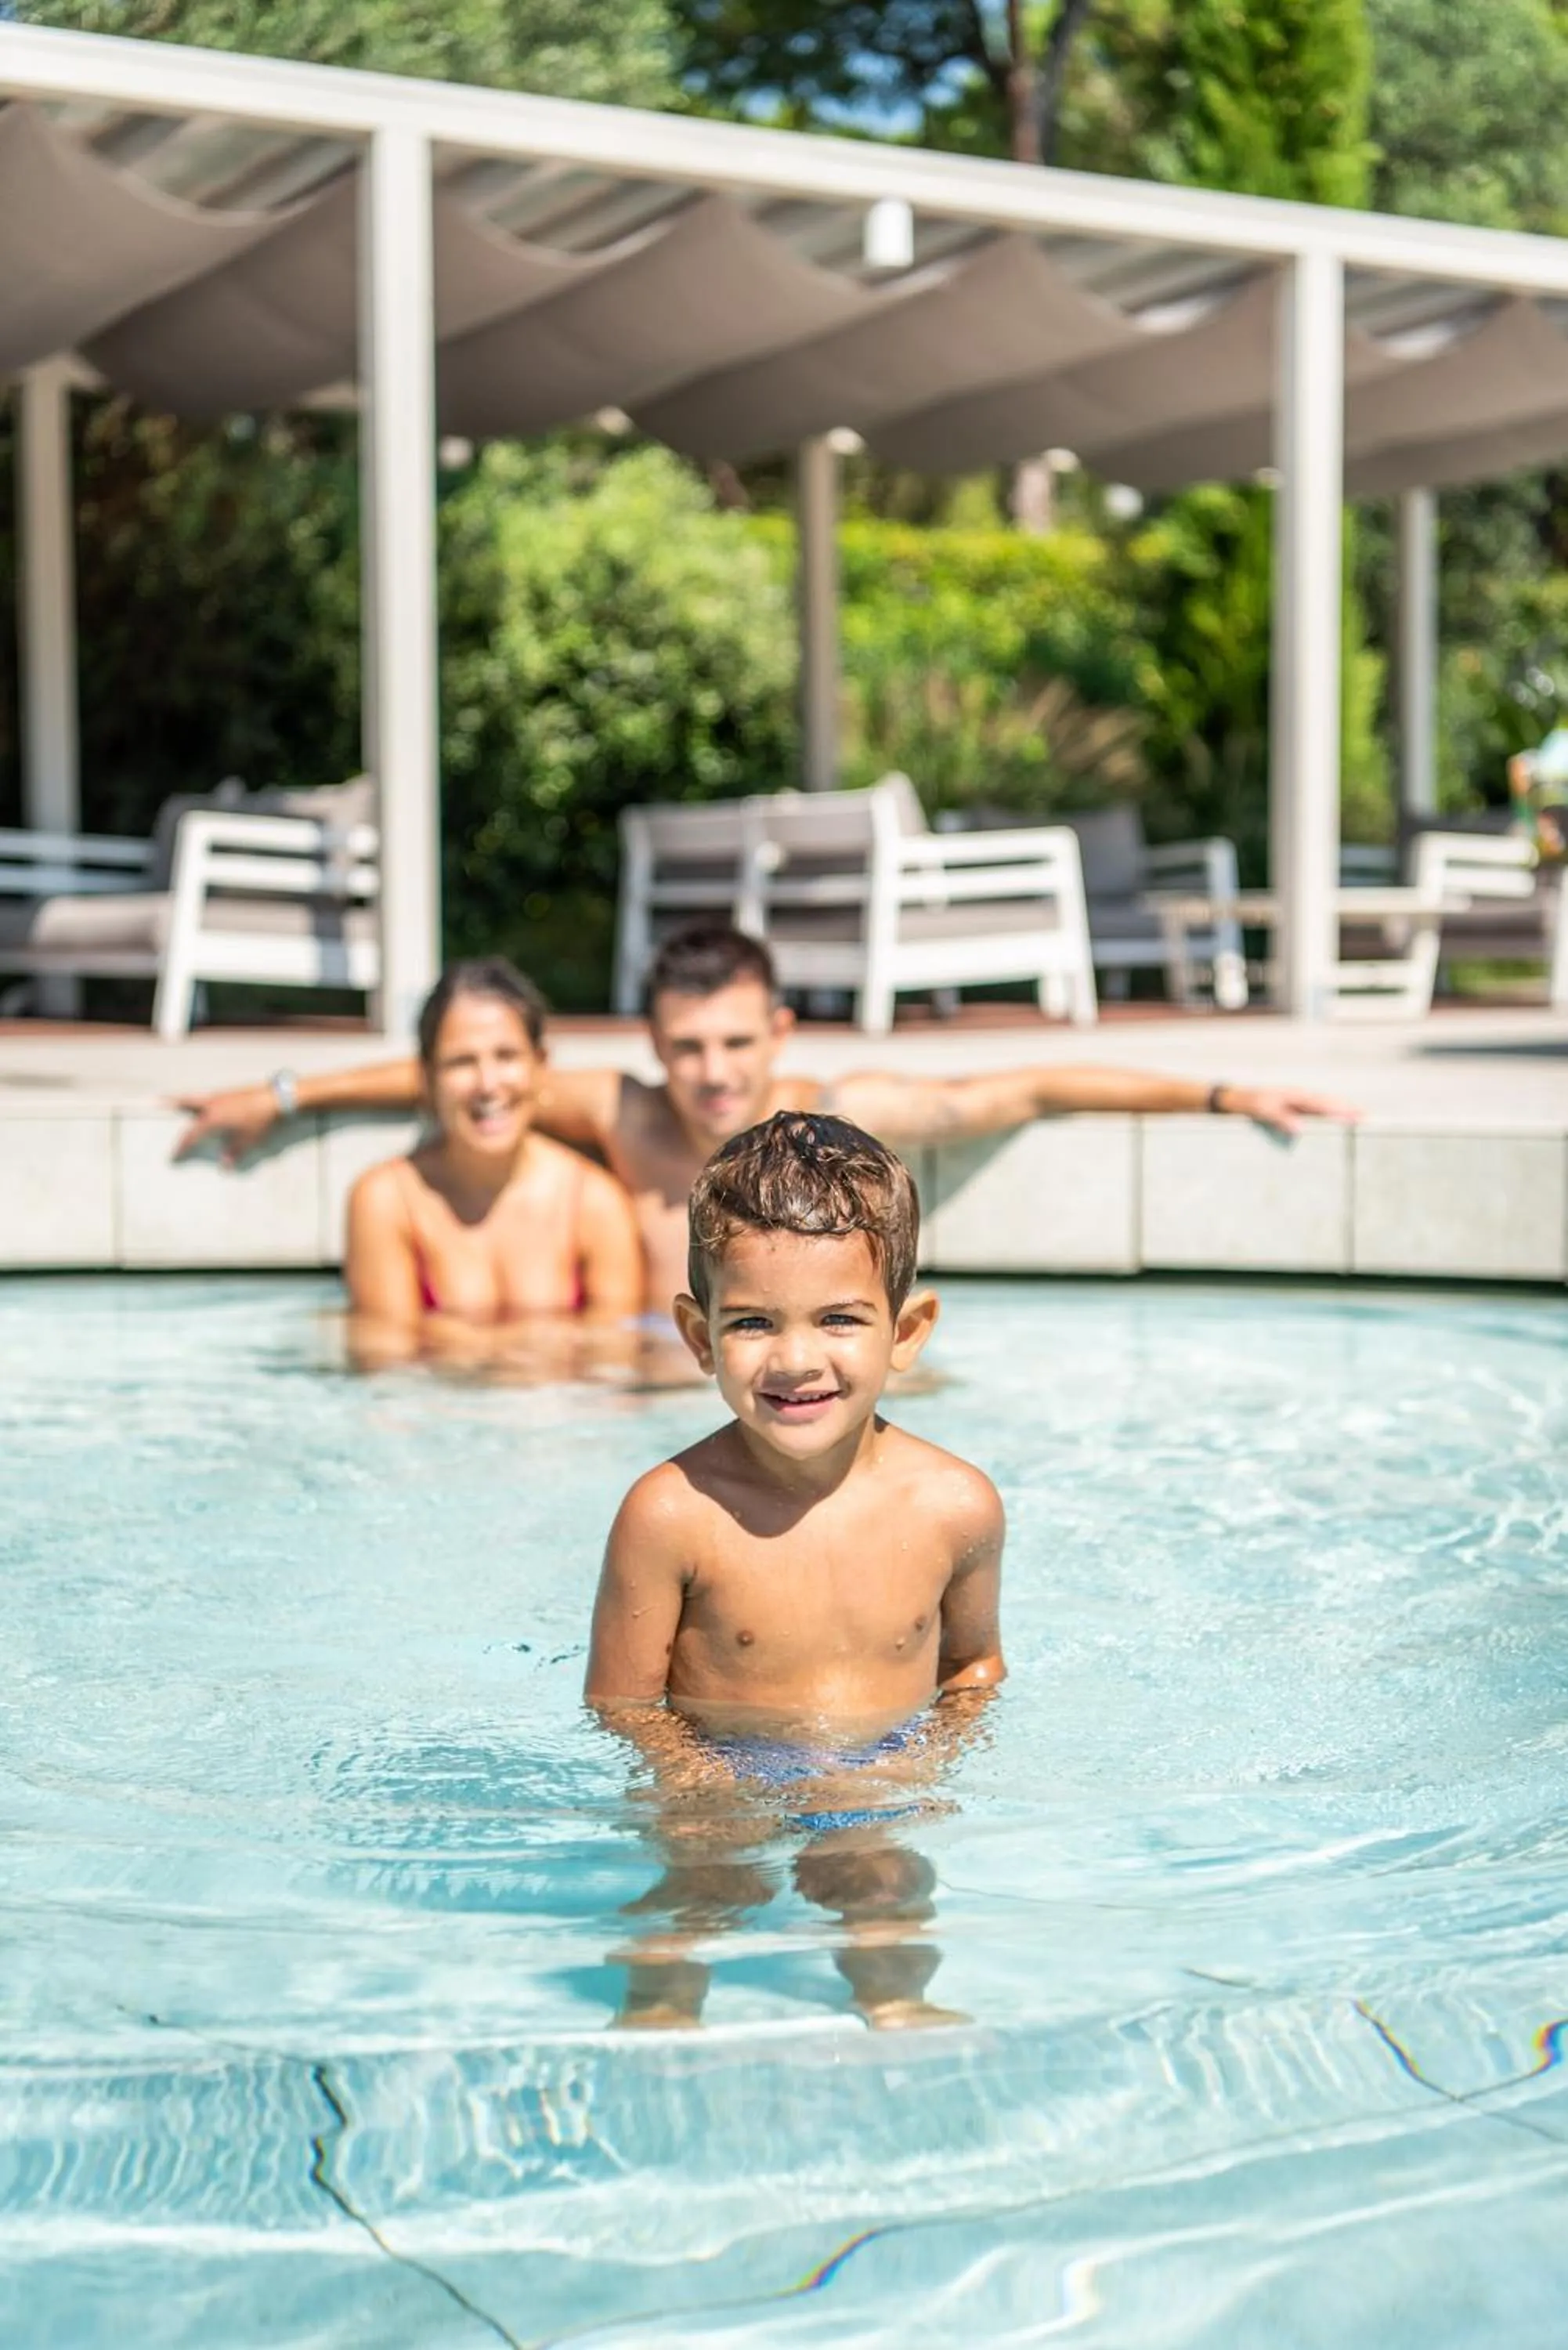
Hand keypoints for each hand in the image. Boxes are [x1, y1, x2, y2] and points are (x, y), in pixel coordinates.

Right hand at [171, 1084, 280, 1166]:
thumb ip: (234, 1153)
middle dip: (169, 1102)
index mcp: (212, 1118)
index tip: (173, 1155)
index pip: (190, 1134)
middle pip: (184, 1101)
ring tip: (178, 1101)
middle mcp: (212, 1104)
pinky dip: (203, 1099)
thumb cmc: (261, 1120)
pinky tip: (208, 1105)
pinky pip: (211, 1095)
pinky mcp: (231, 1091)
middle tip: (155, 1101)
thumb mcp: (247, 1140)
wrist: (278, 1098)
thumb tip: (224, 1165)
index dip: (180, 1146)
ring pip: (197, 1096)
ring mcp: (222, 1095)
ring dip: (186, 1099)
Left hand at [1228, 1086, 1360, 1140]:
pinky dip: (1329, 1117)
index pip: (1325, 1104)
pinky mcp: (1296, 1109)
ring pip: (1326, 1107)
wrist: (1238, 1098)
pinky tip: (1336, 1125)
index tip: (1358, 1116)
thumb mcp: (1262, 1110)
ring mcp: (1300, 1102)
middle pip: (1330, 1103)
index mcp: (1297, 1095)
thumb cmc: (1250, 1103)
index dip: (1342, 1111)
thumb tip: (1300, 1129)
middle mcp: (1302, 1097)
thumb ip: (1280, 1118)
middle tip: (1368, 1119)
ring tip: (1359, 1122)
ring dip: (1341, 1113)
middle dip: (1349, 1110)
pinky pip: (1316, 1113)